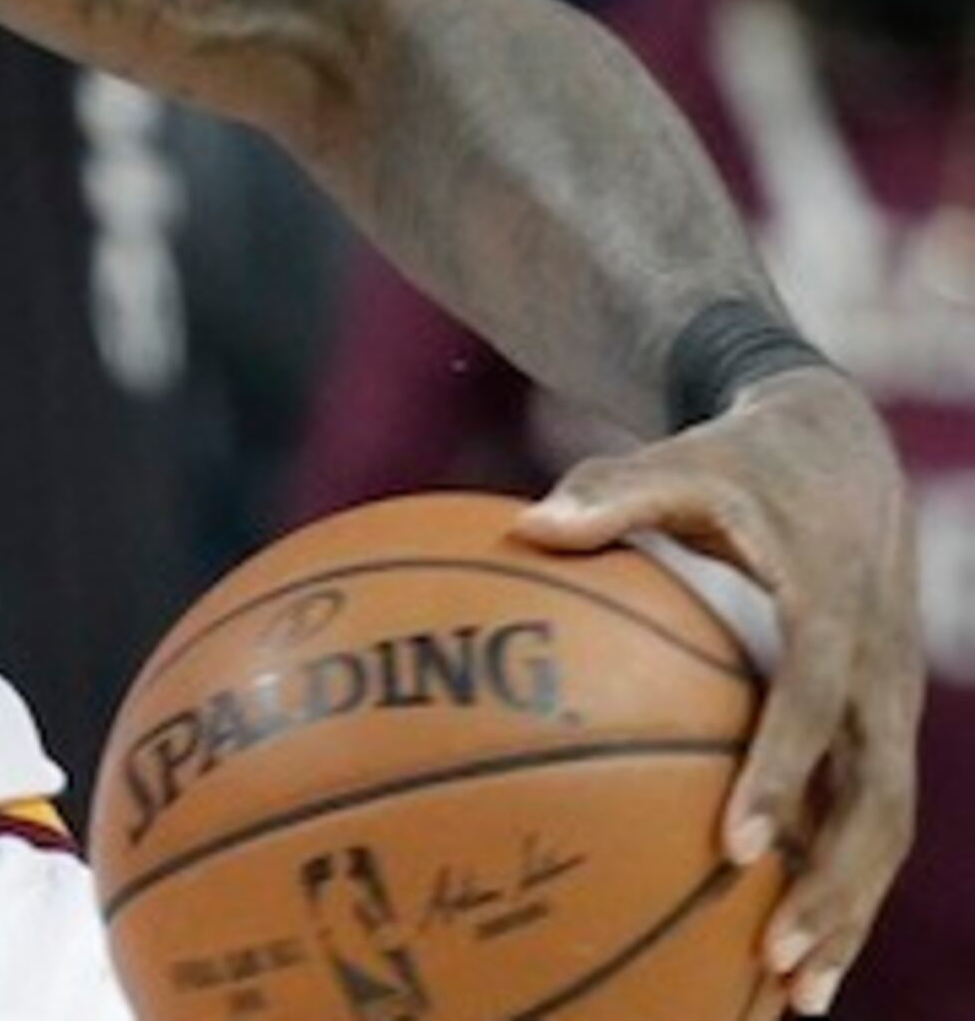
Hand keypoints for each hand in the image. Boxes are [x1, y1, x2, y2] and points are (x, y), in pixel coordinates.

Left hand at [513, 371, 919, 1017]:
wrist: (841, 450)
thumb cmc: (741, 463)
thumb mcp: (684, 462)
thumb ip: (610, 490)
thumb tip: (528, 523)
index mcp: (836, 611)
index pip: (819, 704)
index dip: (783, 775)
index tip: (734, 845)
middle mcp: (879, 673)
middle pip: (876, 798)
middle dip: (835, 883)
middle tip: (776, 956)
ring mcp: (889, 709)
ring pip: (883, 827)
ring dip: (848, 910)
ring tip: (794, 997)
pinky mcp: (878, 729)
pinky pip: (864, 818)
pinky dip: (837, 885)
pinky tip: (786, 956)